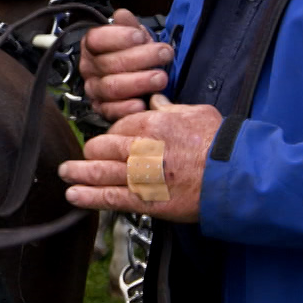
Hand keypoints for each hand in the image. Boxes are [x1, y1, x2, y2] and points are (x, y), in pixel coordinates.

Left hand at [60, 95, 220, 222]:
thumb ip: (171, 108)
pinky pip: (110, 198)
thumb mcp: (197, 113)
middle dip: (91, 152)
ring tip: (66, 174)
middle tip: (84, 156)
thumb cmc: (223, 145)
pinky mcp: (146, 201)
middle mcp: (142, 148)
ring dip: (79, 173)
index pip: (120, 125)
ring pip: (100, 172)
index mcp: (153, 124)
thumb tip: (157, 100)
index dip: (113, 133)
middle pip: (103, 147)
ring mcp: (142, 176)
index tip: (110, 139)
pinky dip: (88, 197)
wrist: (237, 176)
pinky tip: (74, 195)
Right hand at [77, 8, 174, 120]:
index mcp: (92, 46)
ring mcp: (94, 90)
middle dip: (140, 58)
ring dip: (139, 82)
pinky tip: (143, 103)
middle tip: (164, 54)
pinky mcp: (103, 110)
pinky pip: (111, 111)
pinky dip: (127, 108)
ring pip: (111, 87)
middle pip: (108, 63)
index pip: (96, 39)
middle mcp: (89, 68)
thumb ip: (128, 26)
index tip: (140, 36)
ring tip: (162, 78)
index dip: (118, 37)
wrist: (139, 76)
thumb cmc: (135, 54)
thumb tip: (122, 15)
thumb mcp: (135, 36)